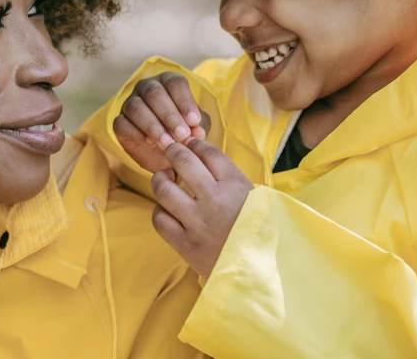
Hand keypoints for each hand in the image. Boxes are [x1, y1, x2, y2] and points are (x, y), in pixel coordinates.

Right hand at [113, 72, 209, 172]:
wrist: (164, 155)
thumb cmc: (181, 132)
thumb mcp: (195, 129)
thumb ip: (198, 127)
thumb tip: (197, 131)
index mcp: (167, 82)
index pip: (174, 83)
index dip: (184, 101)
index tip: (194, 121)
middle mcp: (146, 87)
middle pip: (154, 93)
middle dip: (169, 115)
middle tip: (182, 135)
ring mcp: (130, 103)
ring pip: (136, 107)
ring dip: (153, 126)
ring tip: (167, 143)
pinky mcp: (119, 122)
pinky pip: (122, 123)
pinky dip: (137, 133)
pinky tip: (150, 143)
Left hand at [150, 139, 252, 277]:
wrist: (257, 272)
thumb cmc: (256, 231)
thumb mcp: (253, 198)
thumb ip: (229, 178)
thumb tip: (200, 155)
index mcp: (236, 186)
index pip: (208, 152)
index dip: (194, 144)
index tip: (189, 144)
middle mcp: (214, 200)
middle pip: (183, 161)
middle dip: (173, 151)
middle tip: (171, 152)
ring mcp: (197, 222)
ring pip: (163, 188)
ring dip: (160, 179)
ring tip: (163, 178)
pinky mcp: (185, 244)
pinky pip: (159, 219)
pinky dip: (159, 210)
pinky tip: (166, 209)